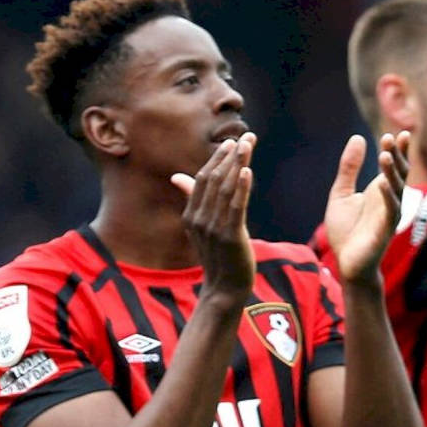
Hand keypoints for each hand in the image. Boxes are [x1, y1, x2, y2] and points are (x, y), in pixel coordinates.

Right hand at [170, 134, 256, 301]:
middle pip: (213, 179)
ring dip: (238, 164)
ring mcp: (213, 228)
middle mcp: (199, 220)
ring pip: (225, 189)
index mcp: (191, 215)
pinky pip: (236, 207)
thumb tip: (177, 177)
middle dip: (229, 156)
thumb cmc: (217, 255)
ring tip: (248, 146)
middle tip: (245, 137)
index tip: (233, 141)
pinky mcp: (230, 236)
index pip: (202, 179)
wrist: (225, 288)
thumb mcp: (201, 226)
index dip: (218, 159)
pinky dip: (241, 187)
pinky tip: (247, 171)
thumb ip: (193, 199)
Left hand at [323, 131, 408, 285]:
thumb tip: (357, 138)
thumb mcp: (341, 193)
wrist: (348, 263)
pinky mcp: (385, 229)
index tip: (396, 133)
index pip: (394, 165)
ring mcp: (390, 213)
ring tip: (385, 155)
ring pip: (396, 188)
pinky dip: (388, 196)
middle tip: (391, 137)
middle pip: (399, 173)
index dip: (397, 150)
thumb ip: (349, 168)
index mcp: (382, 190)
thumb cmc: (347, 230)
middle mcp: (390, 199)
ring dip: (391, 172)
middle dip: (397, 155)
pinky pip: (390, 210)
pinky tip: (382, 184)